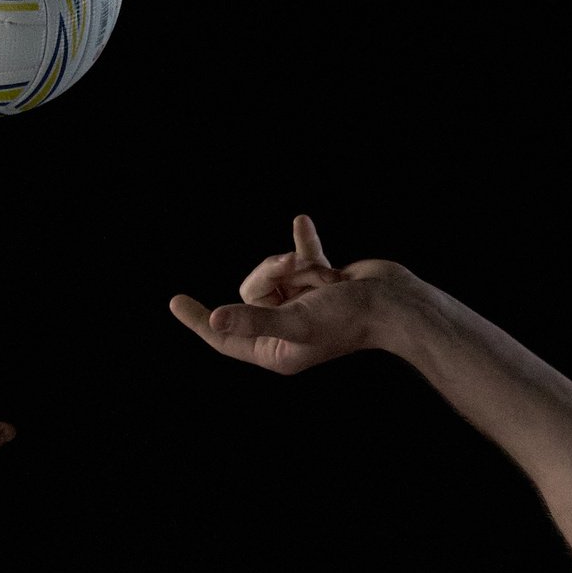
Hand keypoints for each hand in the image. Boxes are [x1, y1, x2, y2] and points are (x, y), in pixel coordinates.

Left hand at [169, 216, 427, 374]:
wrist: (395, 303)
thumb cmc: (349, 318)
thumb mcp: (296, 320)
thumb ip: (253, 320)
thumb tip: (213, 320)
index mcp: (276, 349)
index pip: (225, 338)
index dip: (199, 320)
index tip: (176, 302)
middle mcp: (286, 329)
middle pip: (251, 292)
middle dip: (270, 275)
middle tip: (295, 274)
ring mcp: (302, 305)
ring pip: (274, 273)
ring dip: (296, 265)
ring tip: (324, 276)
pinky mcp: (319, 285)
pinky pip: (300, 258)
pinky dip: (303, 243)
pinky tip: (301, 222)